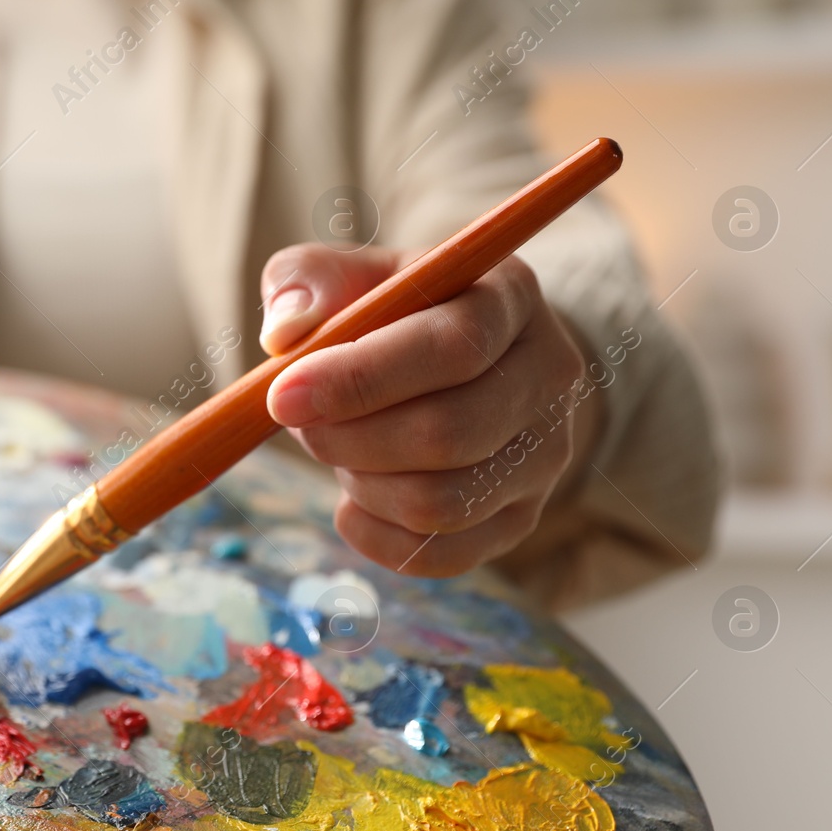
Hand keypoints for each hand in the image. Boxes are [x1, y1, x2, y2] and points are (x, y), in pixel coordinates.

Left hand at [259, 243, 596, 576]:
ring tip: (339, 448)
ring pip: (442, 503)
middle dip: (349, 439)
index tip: (282, 395)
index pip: (455, 346)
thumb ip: (307, 282)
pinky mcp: (523, 516)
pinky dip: (375, 535)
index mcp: (510, 295)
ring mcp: (545, 453)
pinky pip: (441, 554)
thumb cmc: (387, 314)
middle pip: (449, 433)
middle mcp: (549, 374)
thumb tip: (286, 335)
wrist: (450, 367)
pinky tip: (353, 498)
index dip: (361, 377)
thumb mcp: (347, 276)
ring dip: (361, 484)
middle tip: (302, 424)